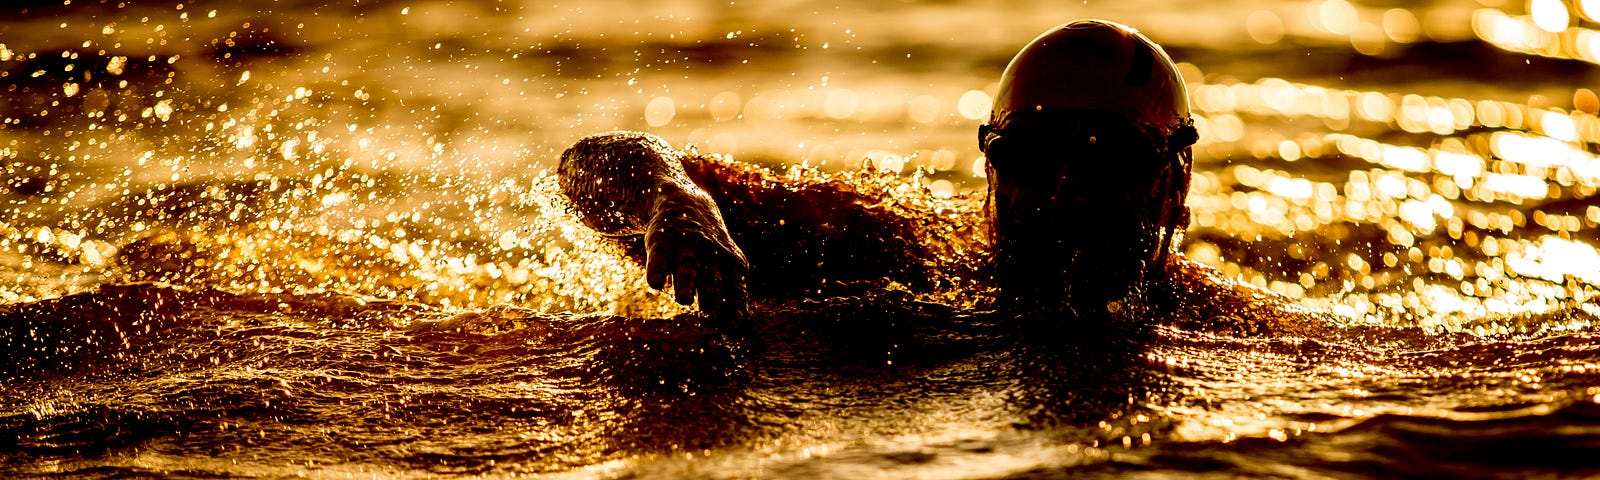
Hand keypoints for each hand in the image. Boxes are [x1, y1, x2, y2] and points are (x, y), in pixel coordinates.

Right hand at [643, 188, 749, 321]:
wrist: (685, 202)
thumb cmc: (710, 248)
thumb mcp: (727, 265)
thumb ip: (733, 294)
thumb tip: (742, 330)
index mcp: (730, 261)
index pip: (734, 287)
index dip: (733, 307)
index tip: (731, 329)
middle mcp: (710, 252)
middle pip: (712, 278)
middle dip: (712, 299)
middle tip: (710, 322)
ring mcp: (686, 243)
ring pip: (688, 264)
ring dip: (686, 282)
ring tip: (683, 300)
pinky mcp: (662, 238)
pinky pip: (660, 254)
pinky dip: (658, 268)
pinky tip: (656, 284)